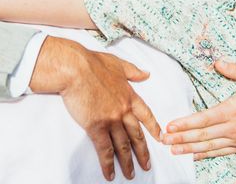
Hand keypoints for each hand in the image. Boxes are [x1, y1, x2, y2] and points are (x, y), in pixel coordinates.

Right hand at [30, 37, 160, 180]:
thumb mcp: (117, 63)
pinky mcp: (96, 127)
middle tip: (147, 165)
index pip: (146, 115)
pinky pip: (105, 150)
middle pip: (137, 135)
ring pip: (123, 145)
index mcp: (129, 95)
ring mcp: (111, 120)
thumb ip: (133, 71)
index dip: (153, 127)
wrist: (76, 68)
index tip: (160, 137)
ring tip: (131, 174)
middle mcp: (124, 110)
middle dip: (143, 152)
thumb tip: (146, 74)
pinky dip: (108, 164)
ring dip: (127, 162)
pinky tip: (110, 174)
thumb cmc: (93, 63)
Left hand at [162, 61, 235, 158]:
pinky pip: (221, 152)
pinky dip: (206, 155)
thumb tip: (218, 63)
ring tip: (173, 150)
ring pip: (210, 147)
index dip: (187, 123)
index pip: (205, 118)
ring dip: (190, 149)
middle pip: (203, 135)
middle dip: (182, 138)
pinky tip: (193, 157)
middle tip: (163, 140)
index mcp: (235, 109)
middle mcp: (235, 127)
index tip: (171, 125)